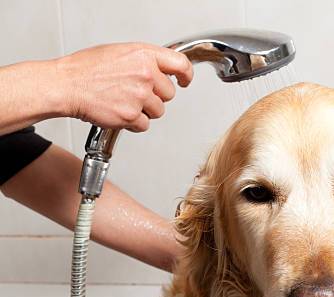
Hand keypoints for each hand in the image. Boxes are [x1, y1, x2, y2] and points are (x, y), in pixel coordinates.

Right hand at [56, 43, 193, 131]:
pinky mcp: (132, 115)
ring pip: (158, 111)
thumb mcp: (120, 53)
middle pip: (169, 94)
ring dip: (144, 110)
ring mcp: (140, 96)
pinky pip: (144, 125)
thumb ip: (144, 61)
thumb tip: (160, 71)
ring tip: (122, 101)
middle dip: (155, 96)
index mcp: (144, 55)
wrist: (66, 85)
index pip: (180, 65)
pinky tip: (118, 112)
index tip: (184, 81)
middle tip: (134, 93)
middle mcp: (145, 74)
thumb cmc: (86, 69)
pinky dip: (133, 123)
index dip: (186, 75)